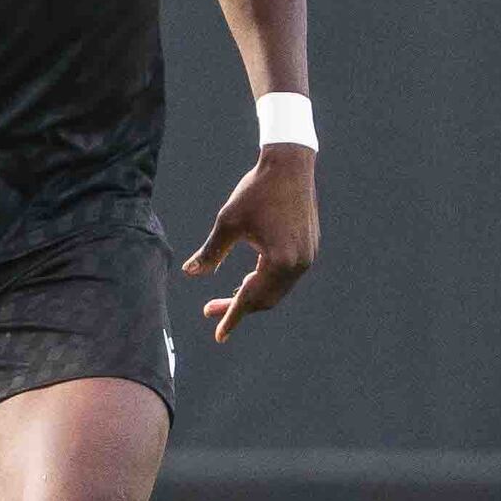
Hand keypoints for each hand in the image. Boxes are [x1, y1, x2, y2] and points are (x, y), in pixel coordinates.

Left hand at [183, 145, 315, 341]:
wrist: (289, 165)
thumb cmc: (256, 190)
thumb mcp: (228, 223)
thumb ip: (211, 252)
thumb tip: (191, 274)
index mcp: (280, 261)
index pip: (250, 298)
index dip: (231, 317)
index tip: (218, 335)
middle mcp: (299, 264)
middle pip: (266, 299)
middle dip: (238, 307)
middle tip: (209, 309)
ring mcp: (307, 257)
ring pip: (277, 290)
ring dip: (252, 295)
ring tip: (228, 296)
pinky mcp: (309, 248)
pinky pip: (286, 276)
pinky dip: (266, 283)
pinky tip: (248, 279)